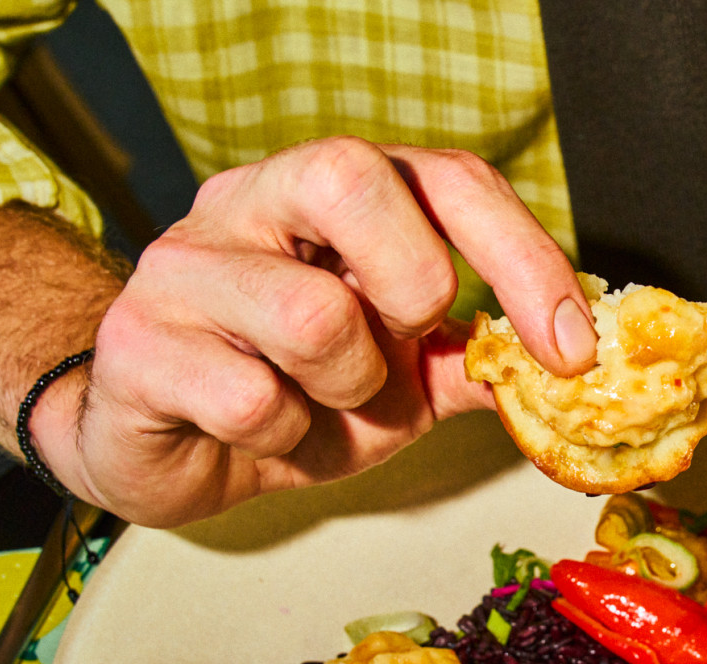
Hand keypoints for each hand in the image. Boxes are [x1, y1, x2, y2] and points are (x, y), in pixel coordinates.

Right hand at [33, 137, 597, 527]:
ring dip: (344, 389)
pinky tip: (257, 431)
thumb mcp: (403, 377)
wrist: (162, 445)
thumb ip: (476, 361)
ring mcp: (184, 266)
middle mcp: (251, 201)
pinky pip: (249, 400)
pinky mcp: (135, 345)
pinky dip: (280, 440)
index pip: (445, 175)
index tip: (571, 347)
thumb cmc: (288, 390)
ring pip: (311, 316)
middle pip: (351, 176)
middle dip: (410, 286)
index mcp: (332, 191)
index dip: (522, 254)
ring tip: (316, 403)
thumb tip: (571, 366)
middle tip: (397, 348)